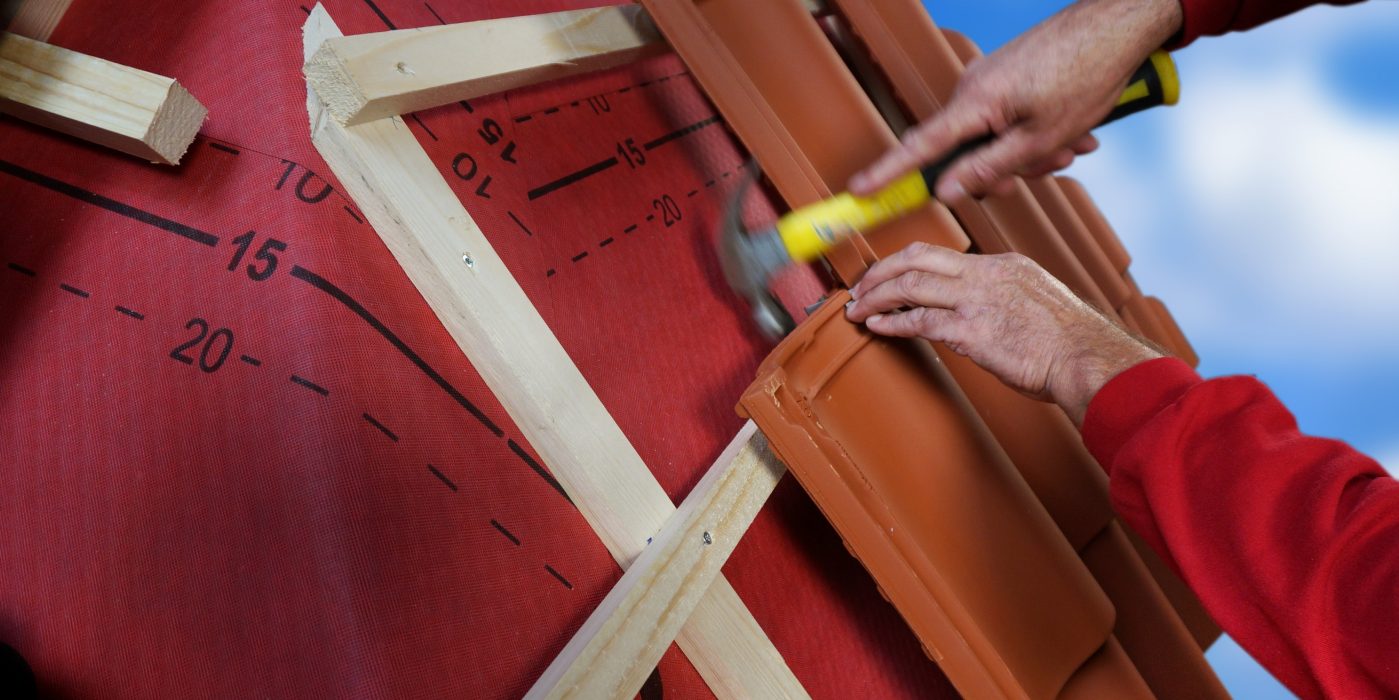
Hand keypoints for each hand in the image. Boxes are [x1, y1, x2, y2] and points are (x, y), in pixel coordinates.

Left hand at [844, 243, 1161, 424]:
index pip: (943, 255)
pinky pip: (918, 321)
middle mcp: (988, 274)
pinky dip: (891, 322)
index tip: (889, 276)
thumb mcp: (1039, 303)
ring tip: (857, 308)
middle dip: (881, 271)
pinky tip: (876, 325)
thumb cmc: (1072, 344)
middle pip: (917, 258)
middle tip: (860, 286)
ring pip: (910, 284)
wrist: (1090, 360)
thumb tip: (986, 315)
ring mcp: (978, 300)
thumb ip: (1007, 300)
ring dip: (876, 296)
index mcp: (1005, 265)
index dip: (907, 264)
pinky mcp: (971, 331)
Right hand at [848, 0, 1182, 204]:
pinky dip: (1037, 130)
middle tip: (1043, 169)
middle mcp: (974, 88)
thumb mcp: (1039, 138)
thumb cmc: (1085, 75)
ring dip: (1031, 151)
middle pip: (967, 150)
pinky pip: (1010, 117)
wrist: (1116, 23)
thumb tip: (945, 190)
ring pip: (996, 136)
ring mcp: (991, 80)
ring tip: (1073, 144)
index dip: (889, 172)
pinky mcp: (1009, 75)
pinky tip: (1073, 130)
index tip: (859, 188)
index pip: (920, 146)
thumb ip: (988, 168)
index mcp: (975, 103)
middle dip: (1003, 169)